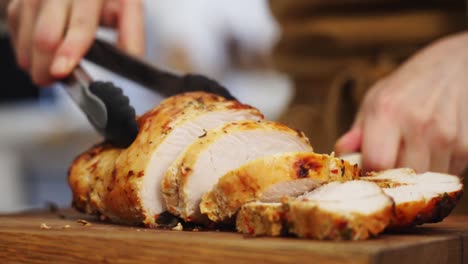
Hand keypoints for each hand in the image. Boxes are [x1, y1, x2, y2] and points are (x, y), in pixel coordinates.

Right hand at [7, 0, 144, 85]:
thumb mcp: (126, 7)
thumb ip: (132, 32)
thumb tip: (134, 59)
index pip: (82, 22)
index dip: (71, 48)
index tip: (61, 71)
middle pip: (46, 34)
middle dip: (46, 65)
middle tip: (51, 80)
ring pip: (27, 34)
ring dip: (34, 60)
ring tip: (44, 72)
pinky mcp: (18, 0)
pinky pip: (15, 27)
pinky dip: (25, 48)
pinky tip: (37, 54)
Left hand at [335, 32, 467, 174]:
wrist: (457, 65)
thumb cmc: (408, 87)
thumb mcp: (375, 100)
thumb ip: (357, 132)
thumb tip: (341, 154)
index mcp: (387, 110)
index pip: (376, 163)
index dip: (369, 171)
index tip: (368, 168)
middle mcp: (418, 123)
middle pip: (401, 177)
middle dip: (392, 176)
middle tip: (391, 162)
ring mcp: (446, 135)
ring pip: (424, 181)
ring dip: (416, 175)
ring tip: (414, 150)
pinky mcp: (467, 146)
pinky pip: (447, 176)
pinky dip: (438, 169)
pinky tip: (434, 148)